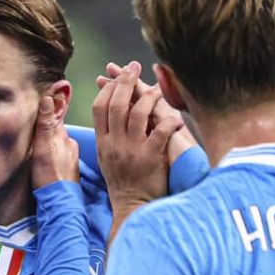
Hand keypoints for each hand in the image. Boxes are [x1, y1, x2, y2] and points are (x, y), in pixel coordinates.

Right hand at [29, 93, 80, 189]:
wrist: (59, 203)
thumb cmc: (50, 177)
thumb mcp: (43, 148)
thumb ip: (46, 124)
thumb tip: (48, 97)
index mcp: (63, 135)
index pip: (58, 112)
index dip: (54, 101)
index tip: (56, 86)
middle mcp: (69, 143)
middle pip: (59, 125)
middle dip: (53, 118)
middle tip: (45, 108)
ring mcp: (70, 156)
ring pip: (61, 139)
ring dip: (54, 135)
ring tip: (46, 134)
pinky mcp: (68, 168)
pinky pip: (62, 151)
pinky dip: (57, 148)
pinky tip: (52, 154)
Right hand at [94, 61, 182, 215]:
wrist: (132, 207)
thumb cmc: (123, 182)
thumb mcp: (108, 158)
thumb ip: (110, 135)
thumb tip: (114, 110)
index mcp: (103, 142)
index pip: (100, 107)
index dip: (109, 88)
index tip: (119, 75)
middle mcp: (115, 144)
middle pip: (117, 104)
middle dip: (126, 82)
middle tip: (135, 67)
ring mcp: (132, 150)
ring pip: (137, 113)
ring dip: (148, 97)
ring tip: (157, 88)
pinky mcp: (150, 158)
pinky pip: (159, 132)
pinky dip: (168, 120)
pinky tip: (175, 115)